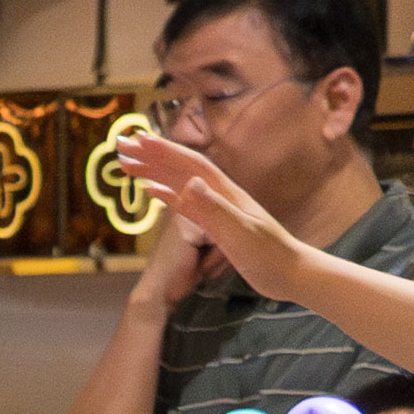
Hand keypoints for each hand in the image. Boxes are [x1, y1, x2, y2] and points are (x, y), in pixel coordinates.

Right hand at [112, 130, 313, 302]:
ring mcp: (217, 209)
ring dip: (154, 170)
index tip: (138, 140)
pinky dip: (165, 194)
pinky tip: (151, 191)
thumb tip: (189, 183)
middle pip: (182, 168)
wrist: (290, 273)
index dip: (164, 151)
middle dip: (152, 155)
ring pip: (180, 182)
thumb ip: (214, 208)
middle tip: (122, 146)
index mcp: (225, 193)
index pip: (191, 165)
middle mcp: (220, 195)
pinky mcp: (215, 225)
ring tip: (128, 165)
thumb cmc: (269, 255)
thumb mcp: (239, 232)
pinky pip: (184, 204)